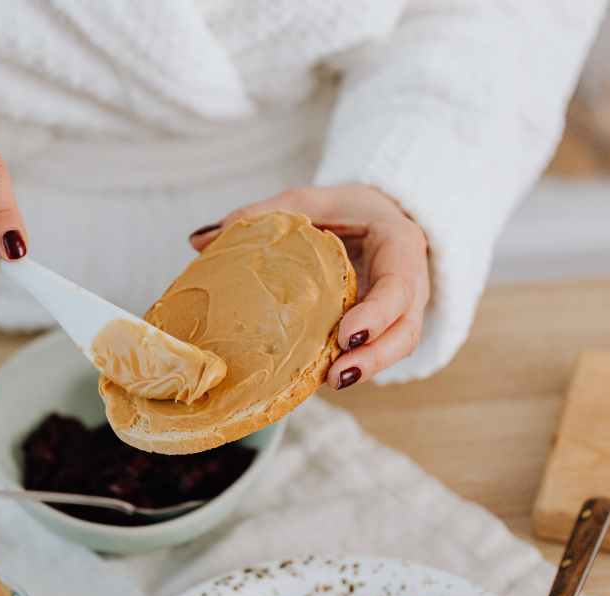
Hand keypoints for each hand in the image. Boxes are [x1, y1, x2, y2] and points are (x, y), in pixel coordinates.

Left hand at [189, 184, 429, 389]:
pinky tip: (321, 377)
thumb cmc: (346, 209)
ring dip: (366, 368)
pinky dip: (354, 363)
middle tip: (338, 375)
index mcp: (400, 245)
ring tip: (329, 382)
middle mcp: (410, 283)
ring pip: (397, 347)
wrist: (379, 216)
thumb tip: (199, 240)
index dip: (378, 314)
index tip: (347, 334)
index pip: (399, 285)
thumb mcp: (310, 200)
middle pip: (405, 330)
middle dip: (375, 356)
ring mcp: (402, 309)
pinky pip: (377, 350)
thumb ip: (264, 215)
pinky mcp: (385, 327)